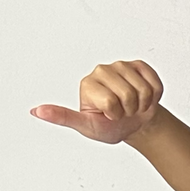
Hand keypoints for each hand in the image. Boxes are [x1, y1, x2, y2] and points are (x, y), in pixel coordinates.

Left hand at [30, 59, 165, 144]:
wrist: (135, 125)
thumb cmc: (110, 126)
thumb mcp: (85, 125)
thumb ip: (62, 117)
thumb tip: (35, 111)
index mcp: (88, 84)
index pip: (110, 102)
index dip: (115, 114)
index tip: (109, 115)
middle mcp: (102, 70)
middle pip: (127, 94)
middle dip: (130, 109)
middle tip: (123, 111)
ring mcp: (121, 65)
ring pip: (142, 89)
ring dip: (143, 104)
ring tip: (133, 106)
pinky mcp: (139, 64)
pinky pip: (154, 83)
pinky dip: (154, 96)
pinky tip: (145, 98)